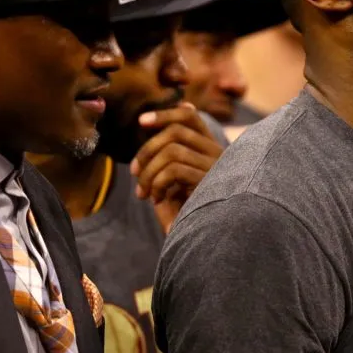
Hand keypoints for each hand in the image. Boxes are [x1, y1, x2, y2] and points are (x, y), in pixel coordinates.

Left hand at [130, 102, 223, 231]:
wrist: (206, 238)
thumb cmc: (185, 207)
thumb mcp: (173, 178)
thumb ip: (165, 152)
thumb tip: (149, 120)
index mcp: (209, 147)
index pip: (190, 116)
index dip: (165, 114)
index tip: (141, 122)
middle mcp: (217, 153)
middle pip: (176, 131)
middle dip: (147, 149)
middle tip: (135, 173)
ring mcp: (215, 167)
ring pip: (172, 150)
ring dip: (149, 172)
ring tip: (144, 192)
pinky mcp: (209, 183)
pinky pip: (174, 170)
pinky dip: (158, 184)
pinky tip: (157, 200)